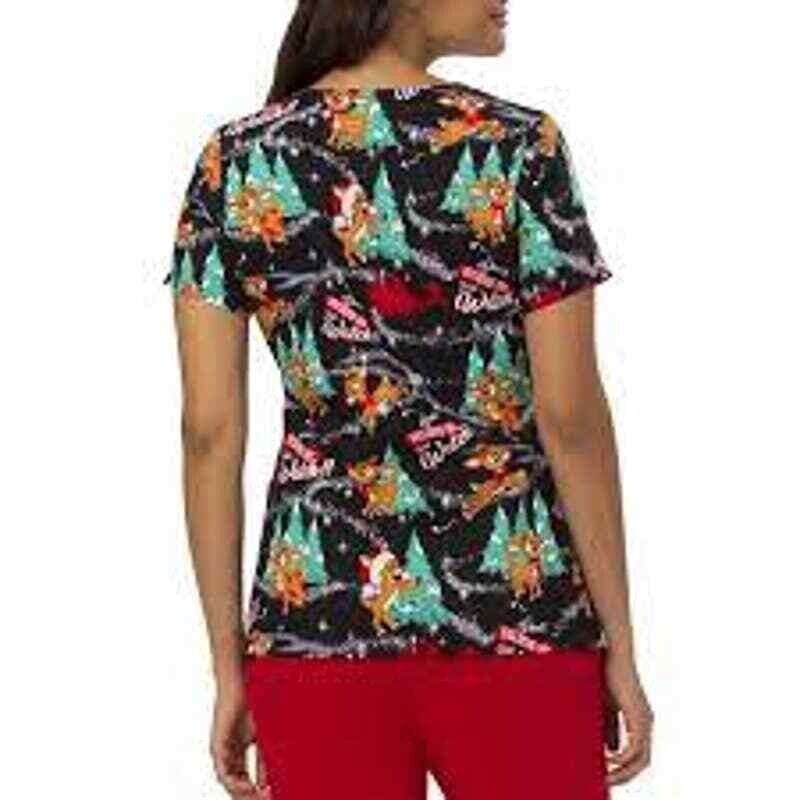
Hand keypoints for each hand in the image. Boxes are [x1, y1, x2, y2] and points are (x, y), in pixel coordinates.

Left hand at [210, 679, 269, 798]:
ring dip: (243, 793)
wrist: (240, 681)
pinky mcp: (218, 746)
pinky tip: (247, 788)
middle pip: (237, 783)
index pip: (247, 777)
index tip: (272, 795)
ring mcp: (222, 750)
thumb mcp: (265, 731)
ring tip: (259, 798)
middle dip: (251, 795)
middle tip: (268, 799)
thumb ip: (268, 751)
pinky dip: (235, 783)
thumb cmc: (252, 698)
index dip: (258, 790)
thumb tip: (278, 770)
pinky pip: (223, 773)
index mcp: (239, 749)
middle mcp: (228, 753)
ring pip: (229, 781)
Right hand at [603, 648, 653, 785]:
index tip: (606, 774)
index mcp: (639, 721)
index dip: (624, 768)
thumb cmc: (608, 674)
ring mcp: (644, 721)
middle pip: (641, 762)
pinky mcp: (639, 717)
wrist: (615, 653)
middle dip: (624, 776)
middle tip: (606, 781)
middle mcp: (646, 723)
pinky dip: (622, 758)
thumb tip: (607, 750)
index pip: (636, 754)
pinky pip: (635, 749)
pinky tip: (608, 759)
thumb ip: (608, 727)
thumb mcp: (605, 706)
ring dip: (624, 771)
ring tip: (606, 776)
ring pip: (641, 759)